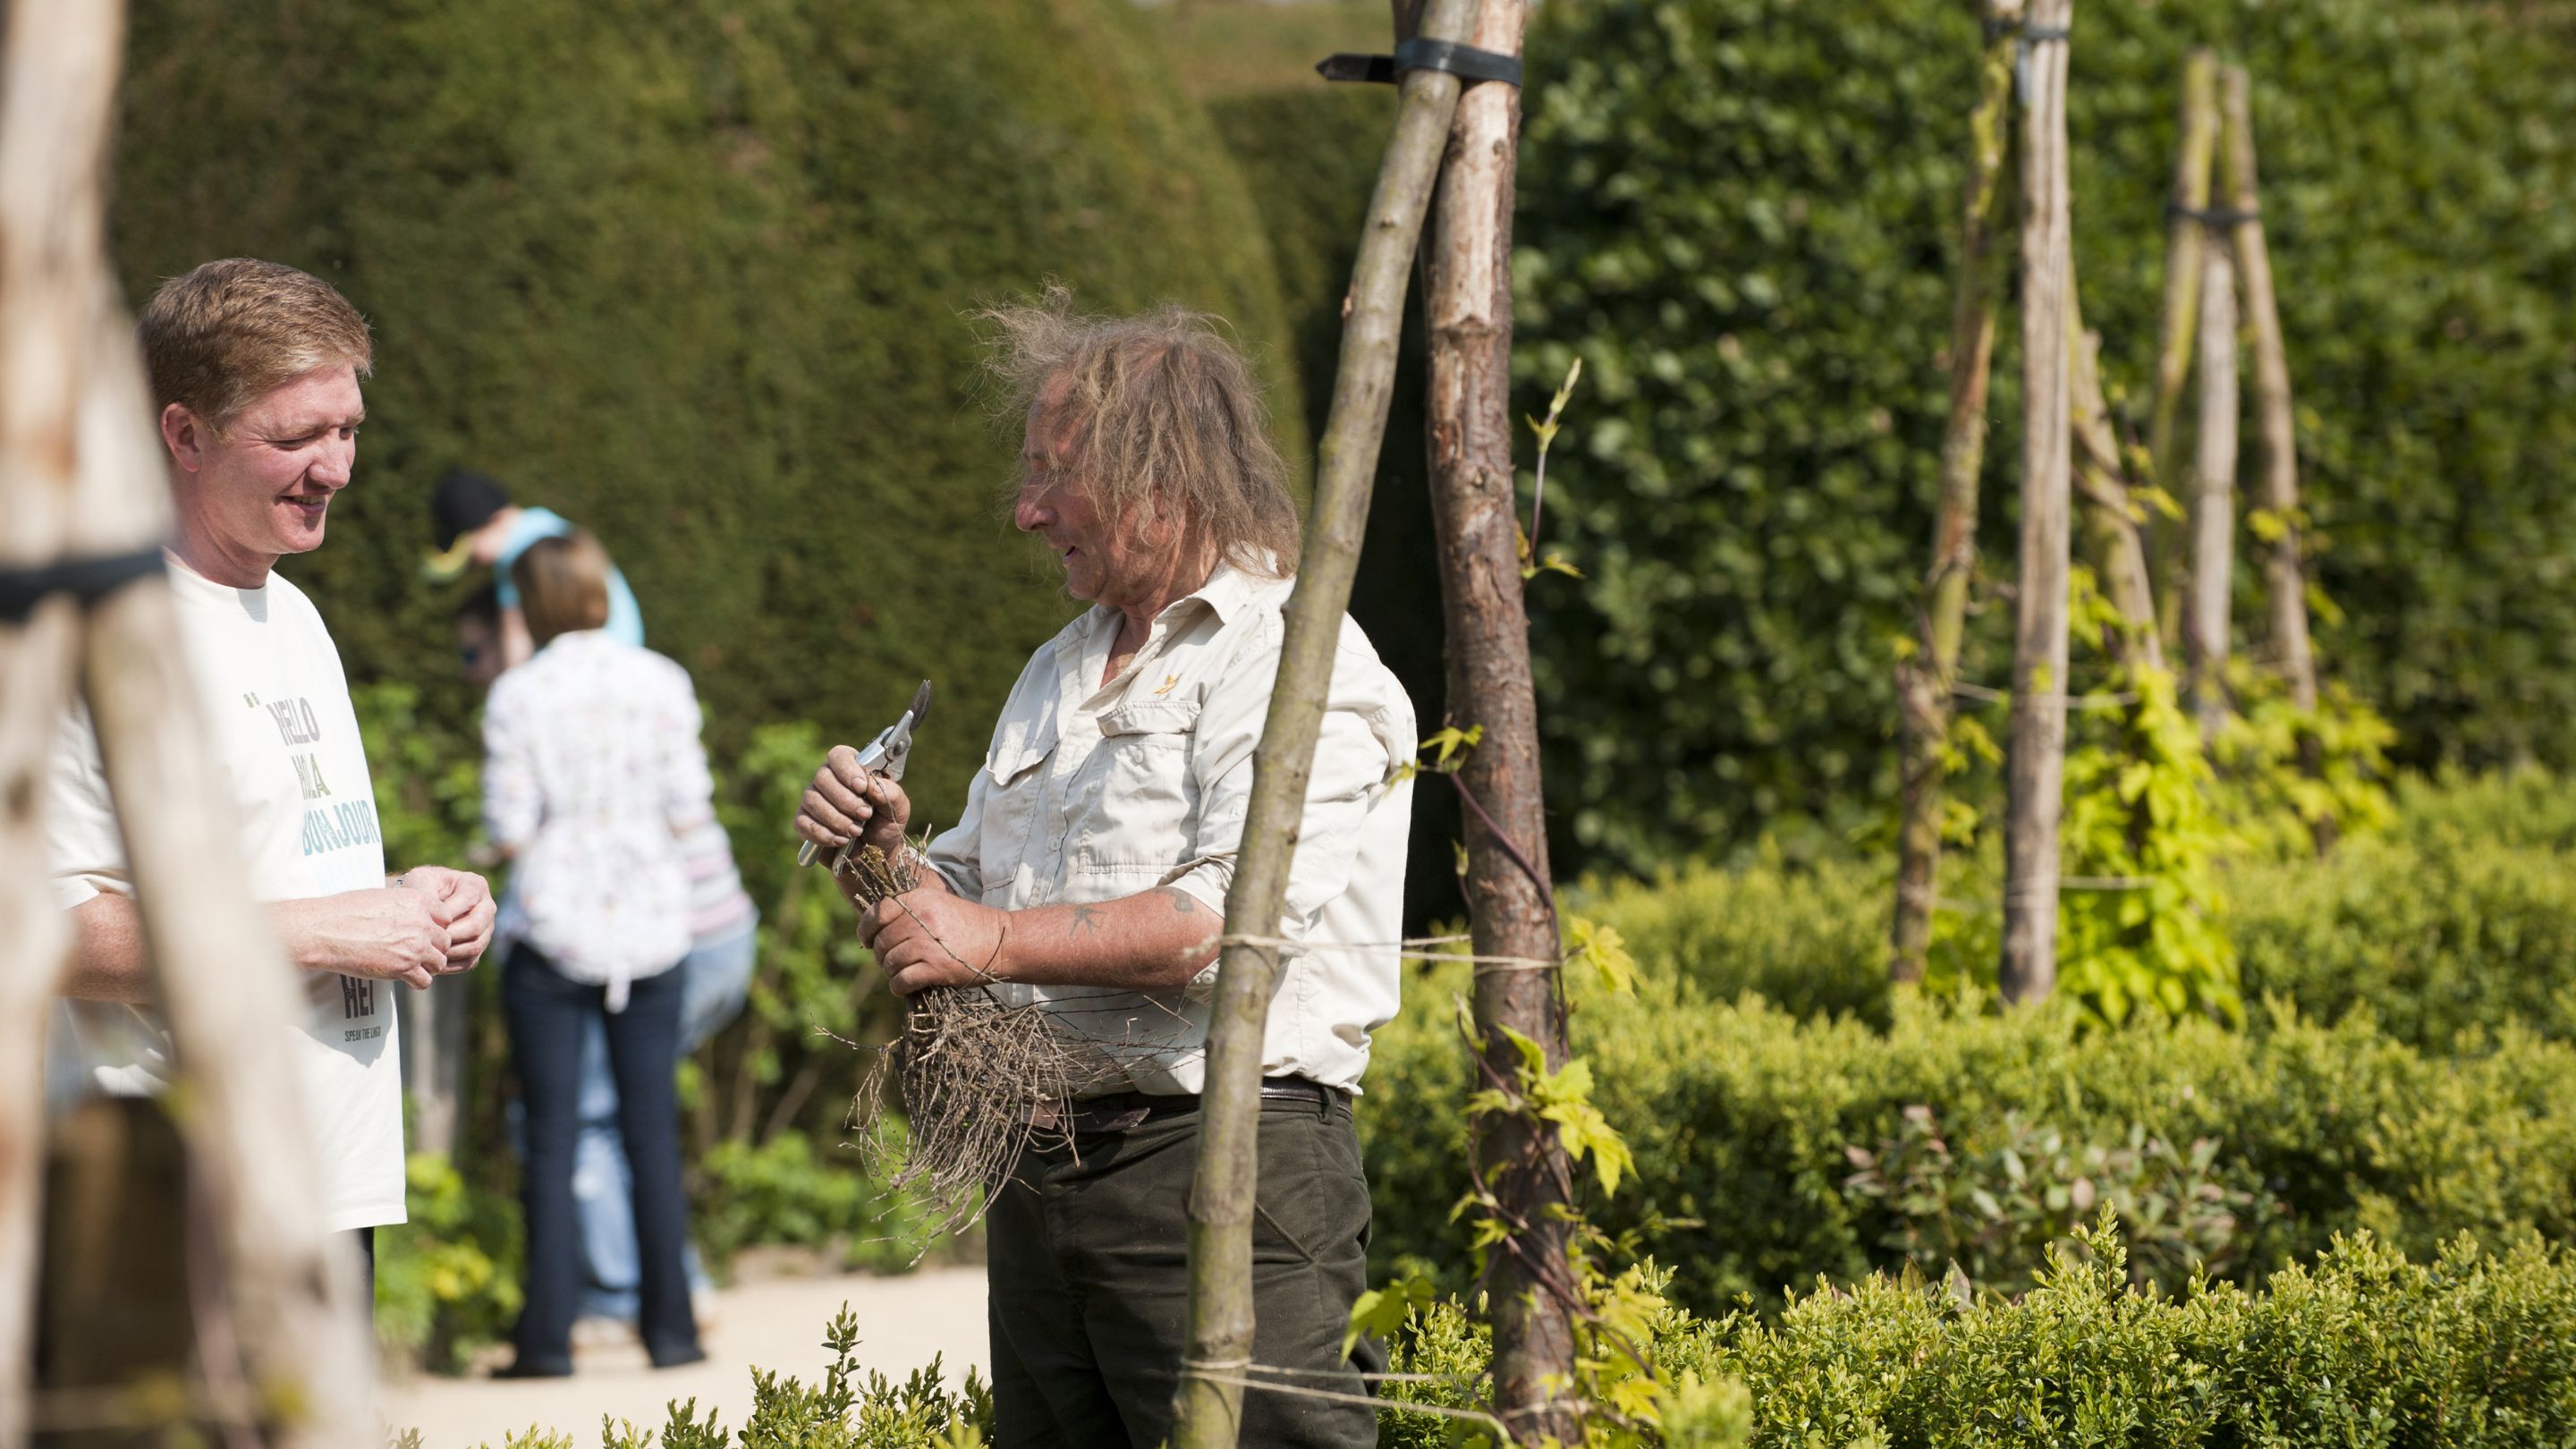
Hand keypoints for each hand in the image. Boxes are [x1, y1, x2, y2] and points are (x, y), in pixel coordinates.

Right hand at [280, 887, 449, 990]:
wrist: (323, 930)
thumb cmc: (345, 911)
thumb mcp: (383, 896)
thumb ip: (407, 906)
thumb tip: (415, 913)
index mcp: (418, 900)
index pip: (447, 917)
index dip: (436, 927)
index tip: (423, 933)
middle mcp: (422, 922)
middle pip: (446, 941)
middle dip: (433, 948)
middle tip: (416, 953)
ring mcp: (415, 946)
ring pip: (440, 962)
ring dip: (427, 966)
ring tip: (411, 966)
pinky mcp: (404, 967)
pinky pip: (425, 981)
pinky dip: (417, 982)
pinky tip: (405, 978)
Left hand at [399, 865, 495, 970]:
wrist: (421, 903)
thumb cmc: (420, 888)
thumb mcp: (421, 883)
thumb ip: (429, 896)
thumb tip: (440, 924)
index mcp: (475, 885)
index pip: (468, 900)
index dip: (448, 913)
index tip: (427, 920)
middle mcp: (486, 907)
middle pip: (476, 926)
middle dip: (450, 936)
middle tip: (429, 940)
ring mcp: (486, 928)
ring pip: (475, 946)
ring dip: (450, 952)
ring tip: (429, 951)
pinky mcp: (478, 947)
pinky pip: (469, 961)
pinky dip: (450, 964)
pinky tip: (432, 961)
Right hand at [797, 745, 912, 858]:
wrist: (875, 856)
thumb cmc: (886, 825)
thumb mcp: (898, 809)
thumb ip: (891, 793)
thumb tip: (870, 785)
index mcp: (852, 770)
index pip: (839, 755)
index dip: (847, 769)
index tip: (861, 787)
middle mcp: (829, 781)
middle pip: (823, 777)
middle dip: (845, 800)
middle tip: (864, 815)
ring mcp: (813, 801)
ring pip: (812, 800)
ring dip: (836, 819)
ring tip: (856, 831)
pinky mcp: (804, 822)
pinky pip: (803, 823)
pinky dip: (823, 834)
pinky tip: (840, 840)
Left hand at [859, 890, 1006, 995]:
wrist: (1003, 941)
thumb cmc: (969, 925)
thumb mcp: (939, 904)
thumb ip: (910, 911)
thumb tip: (876, 932)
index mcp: (919, 899)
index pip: (877, 913)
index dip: (865, 930)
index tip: (866, 941)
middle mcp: (920, 918)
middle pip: (881, 942)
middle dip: (881, 956)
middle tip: (892, 962)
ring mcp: (927, 943)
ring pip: (889, 963)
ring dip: (891, 973)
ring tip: (902, 974)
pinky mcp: (936, 967)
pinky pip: (901, 981)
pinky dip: (898, 987)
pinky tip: (904, 987)